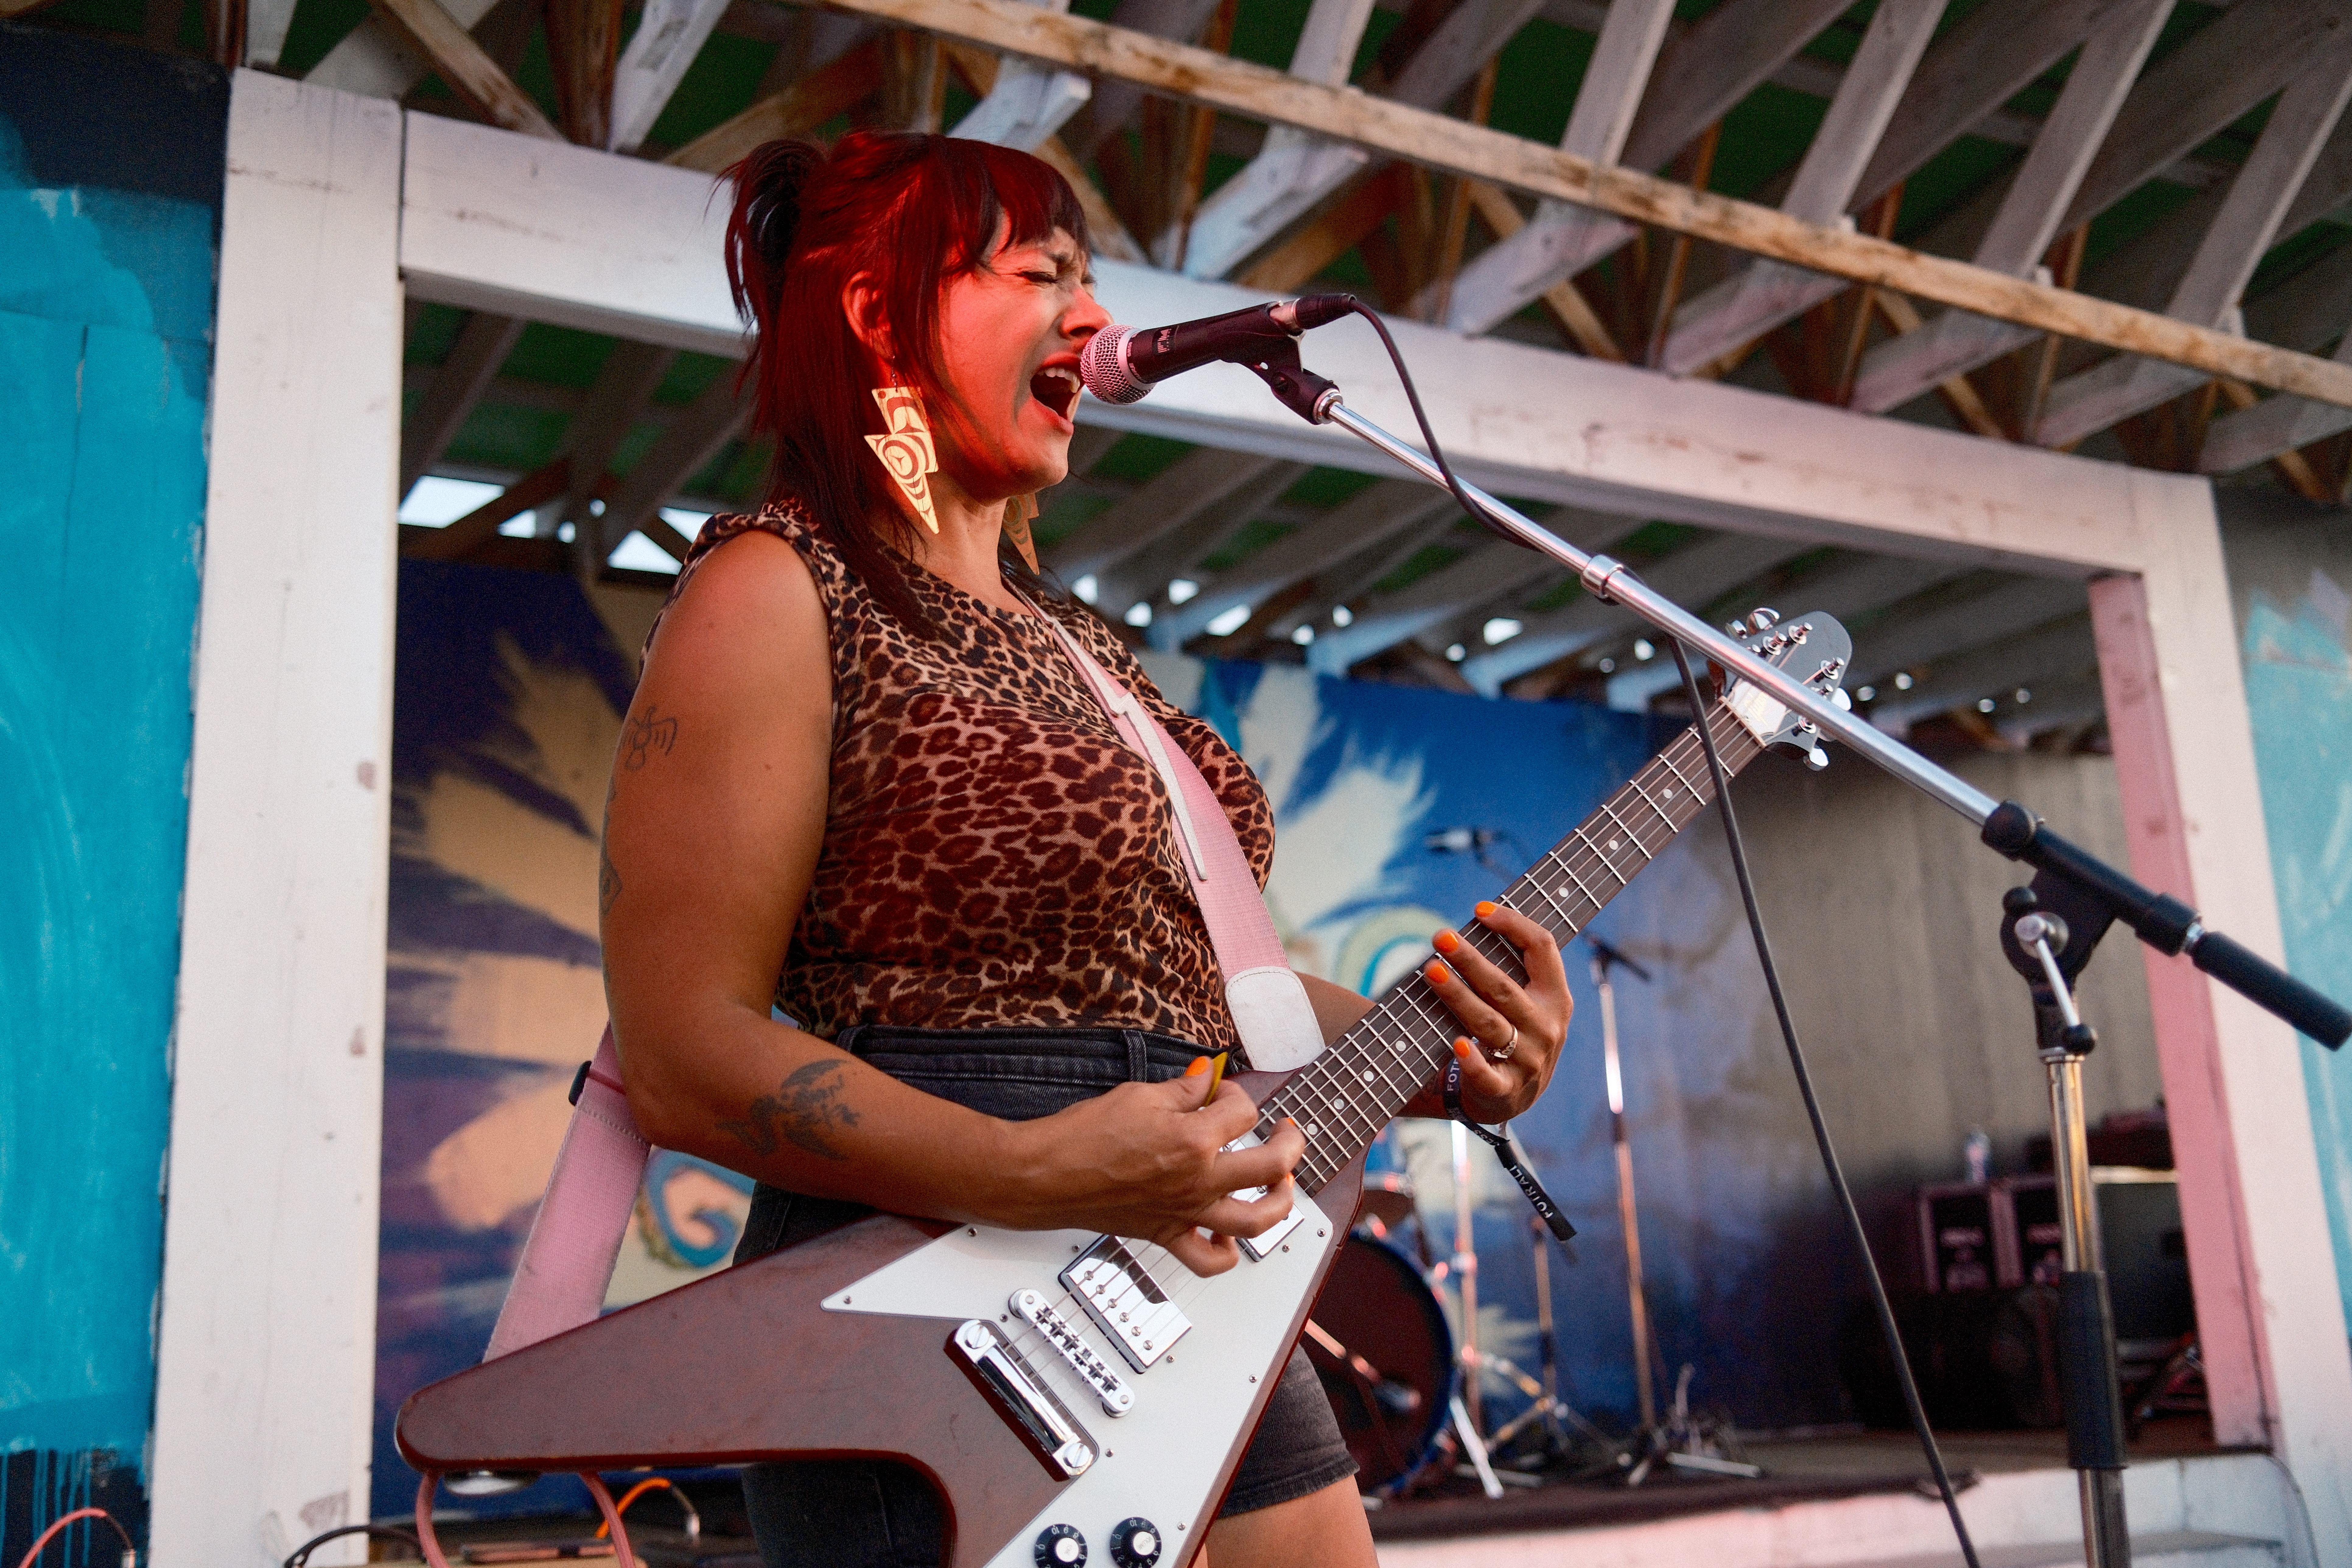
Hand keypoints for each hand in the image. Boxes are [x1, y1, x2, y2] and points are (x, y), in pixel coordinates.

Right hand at [992, 1060, 1307, 1276]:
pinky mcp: (1165, 1235)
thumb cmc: (1081, 1135)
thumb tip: (1208, 1080)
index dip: (1234, 1093)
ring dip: (1281, 1201)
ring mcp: (1185, 1212)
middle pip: (1271, 1164)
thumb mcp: (1139, 1095)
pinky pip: (1208, 1259)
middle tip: (1288, 1132)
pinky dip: (1227, 1252)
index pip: (1242, 1111)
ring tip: (1285, 1185)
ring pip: (1256, 1220)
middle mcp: (1197, 1180)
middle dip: (1290, 1143)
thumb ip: (1184, 1090)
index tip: (1220, 1091)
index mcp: (1193, 1140)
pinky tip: (1230, 1235)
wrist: (1044, 1175)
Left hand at [1422, 902, 1570, 1123]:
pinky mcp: (1505, 1090)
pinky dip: (1473, 1061)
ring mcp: (1528, 1060)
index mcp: (1555, 997)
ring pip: (1488, 1023)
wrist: (1516, 1099)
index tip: (1480, 909)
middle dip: (1470, 959)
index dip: (1513, 924)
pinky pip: (1488, 1075)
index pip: (1542, 949)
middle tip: (1441, 936)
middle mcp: (1546, 1027)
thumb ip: (1514, 970)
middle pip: (1504, 987)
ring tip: (1431, 970)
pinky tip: (1457, 1044)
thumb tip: (1477, 920)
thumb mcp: (1530, 1002)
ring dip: (1458, 995)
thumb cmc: (1516, 1033)